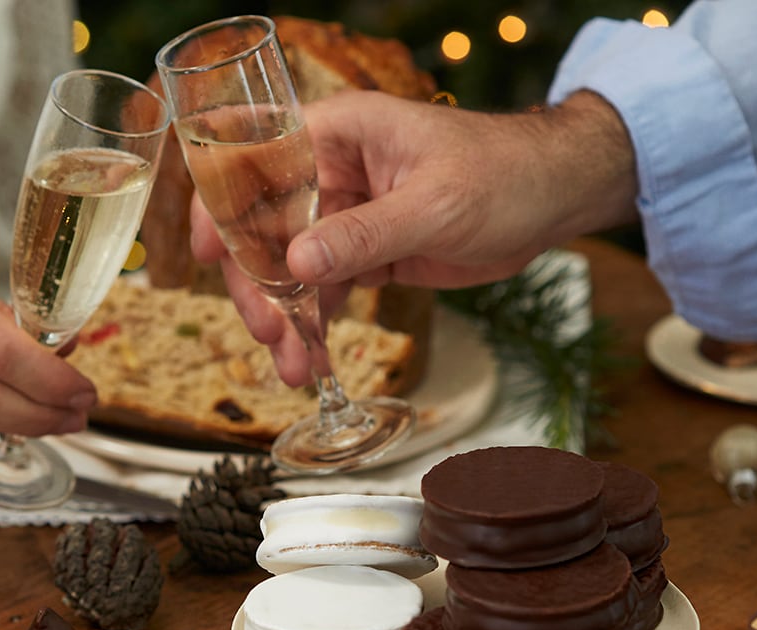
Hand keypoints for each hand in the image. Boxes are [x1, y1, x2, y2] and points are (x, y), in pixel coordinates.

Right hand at [191, 89, 635, 383]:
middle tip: (268, 335)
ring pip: (290, 270)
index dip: (219, 205)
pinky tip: (312, 358)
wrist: (552, 200)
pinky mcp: (363, 253)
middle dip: (258, 286)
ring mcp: (343, 216)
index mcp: (338, 135)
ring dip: (286, 319)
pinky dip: (314, 326)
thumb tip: (298, 264)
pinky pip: (322, 291)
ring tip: (292, 367)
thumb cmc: (502, 174)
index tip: (204, 254)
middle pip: (263, 229)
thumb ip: (364, 235)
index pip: (255, 161)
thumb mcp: (434, 205)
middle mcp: (330, 173)